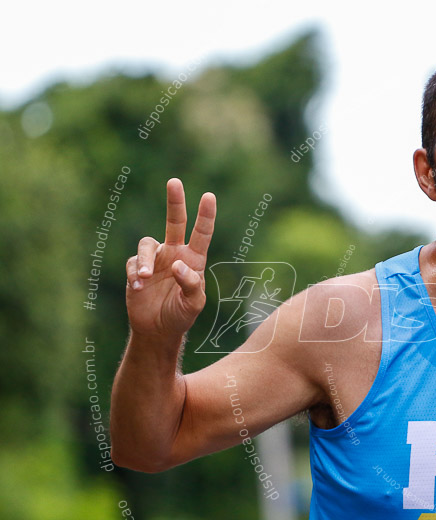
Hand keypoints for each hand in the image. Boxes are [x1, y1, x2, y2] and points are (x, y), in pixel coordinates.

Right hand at [125, 178, 215, 341]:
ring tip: (143, 277)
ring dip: (144, 260)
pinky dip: (134, 273)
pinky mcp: (135, 269)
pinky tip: (138, 287)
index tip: (209, 196)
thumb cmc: (181, 315)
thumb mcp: (193, 303)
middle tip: (174, 181)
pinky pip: (133, 263)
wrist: (158, 329)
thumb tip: (178, 264)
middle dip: (175, 202)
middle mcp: (175, 254)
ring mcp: (155, 260)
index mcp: (194, 260)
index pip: (202, 234)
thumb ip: (191, 284)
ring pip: (146, 245)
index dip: (206, 215)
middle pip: (175, 222)